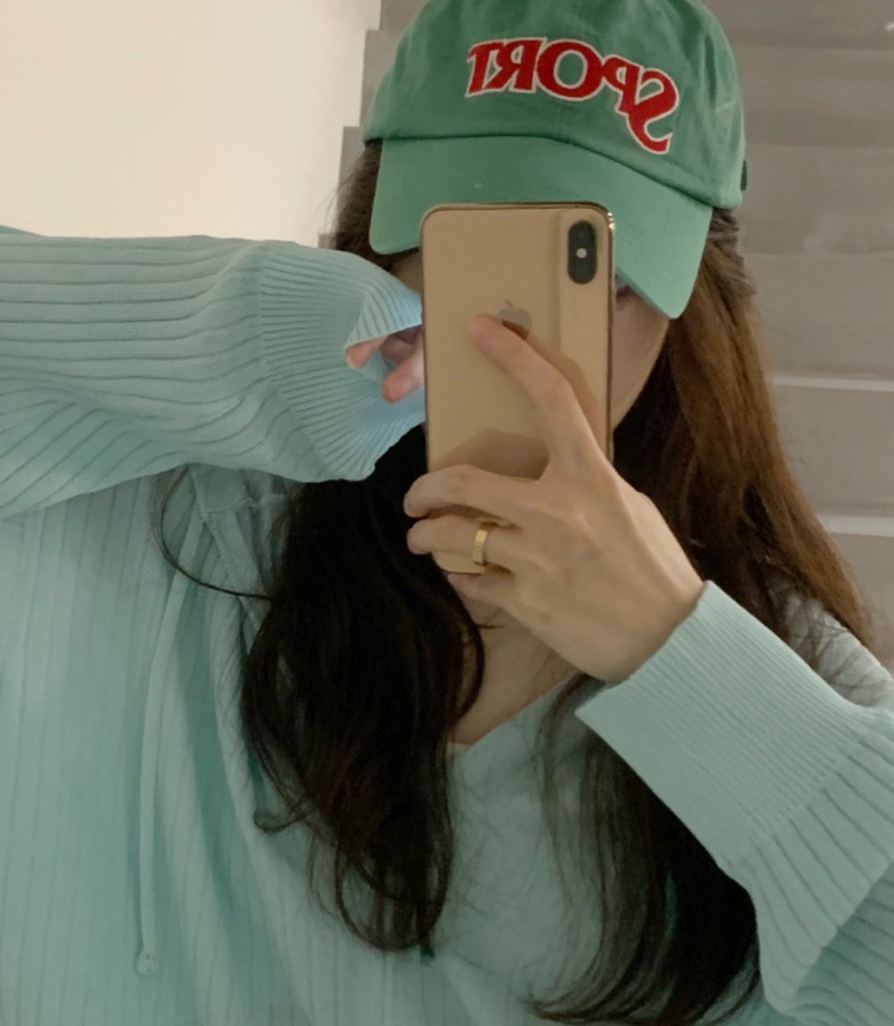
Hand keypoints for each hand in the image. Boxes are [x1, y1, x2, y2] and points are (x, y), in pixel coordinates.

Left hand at [345, 314, 704, 684]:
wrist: (667, 638)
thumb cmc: (650, 568)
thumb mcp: (626, 506)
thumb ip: (582, 482)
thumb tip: (543, 468)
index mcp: (592, 478)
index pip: (552, 399)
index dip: (513, 358)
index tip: (480, 329)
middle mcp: (559, 512)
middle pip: (464, 481)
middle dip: (423, 487)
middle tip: (415, 496)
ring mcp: (538, 558)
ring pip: (452, 536)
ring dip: (426, 537)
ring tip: (421, 539)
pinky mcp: (525, 601)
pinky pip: (471, 580)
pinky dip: (460, 576)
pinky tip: (464, 576)